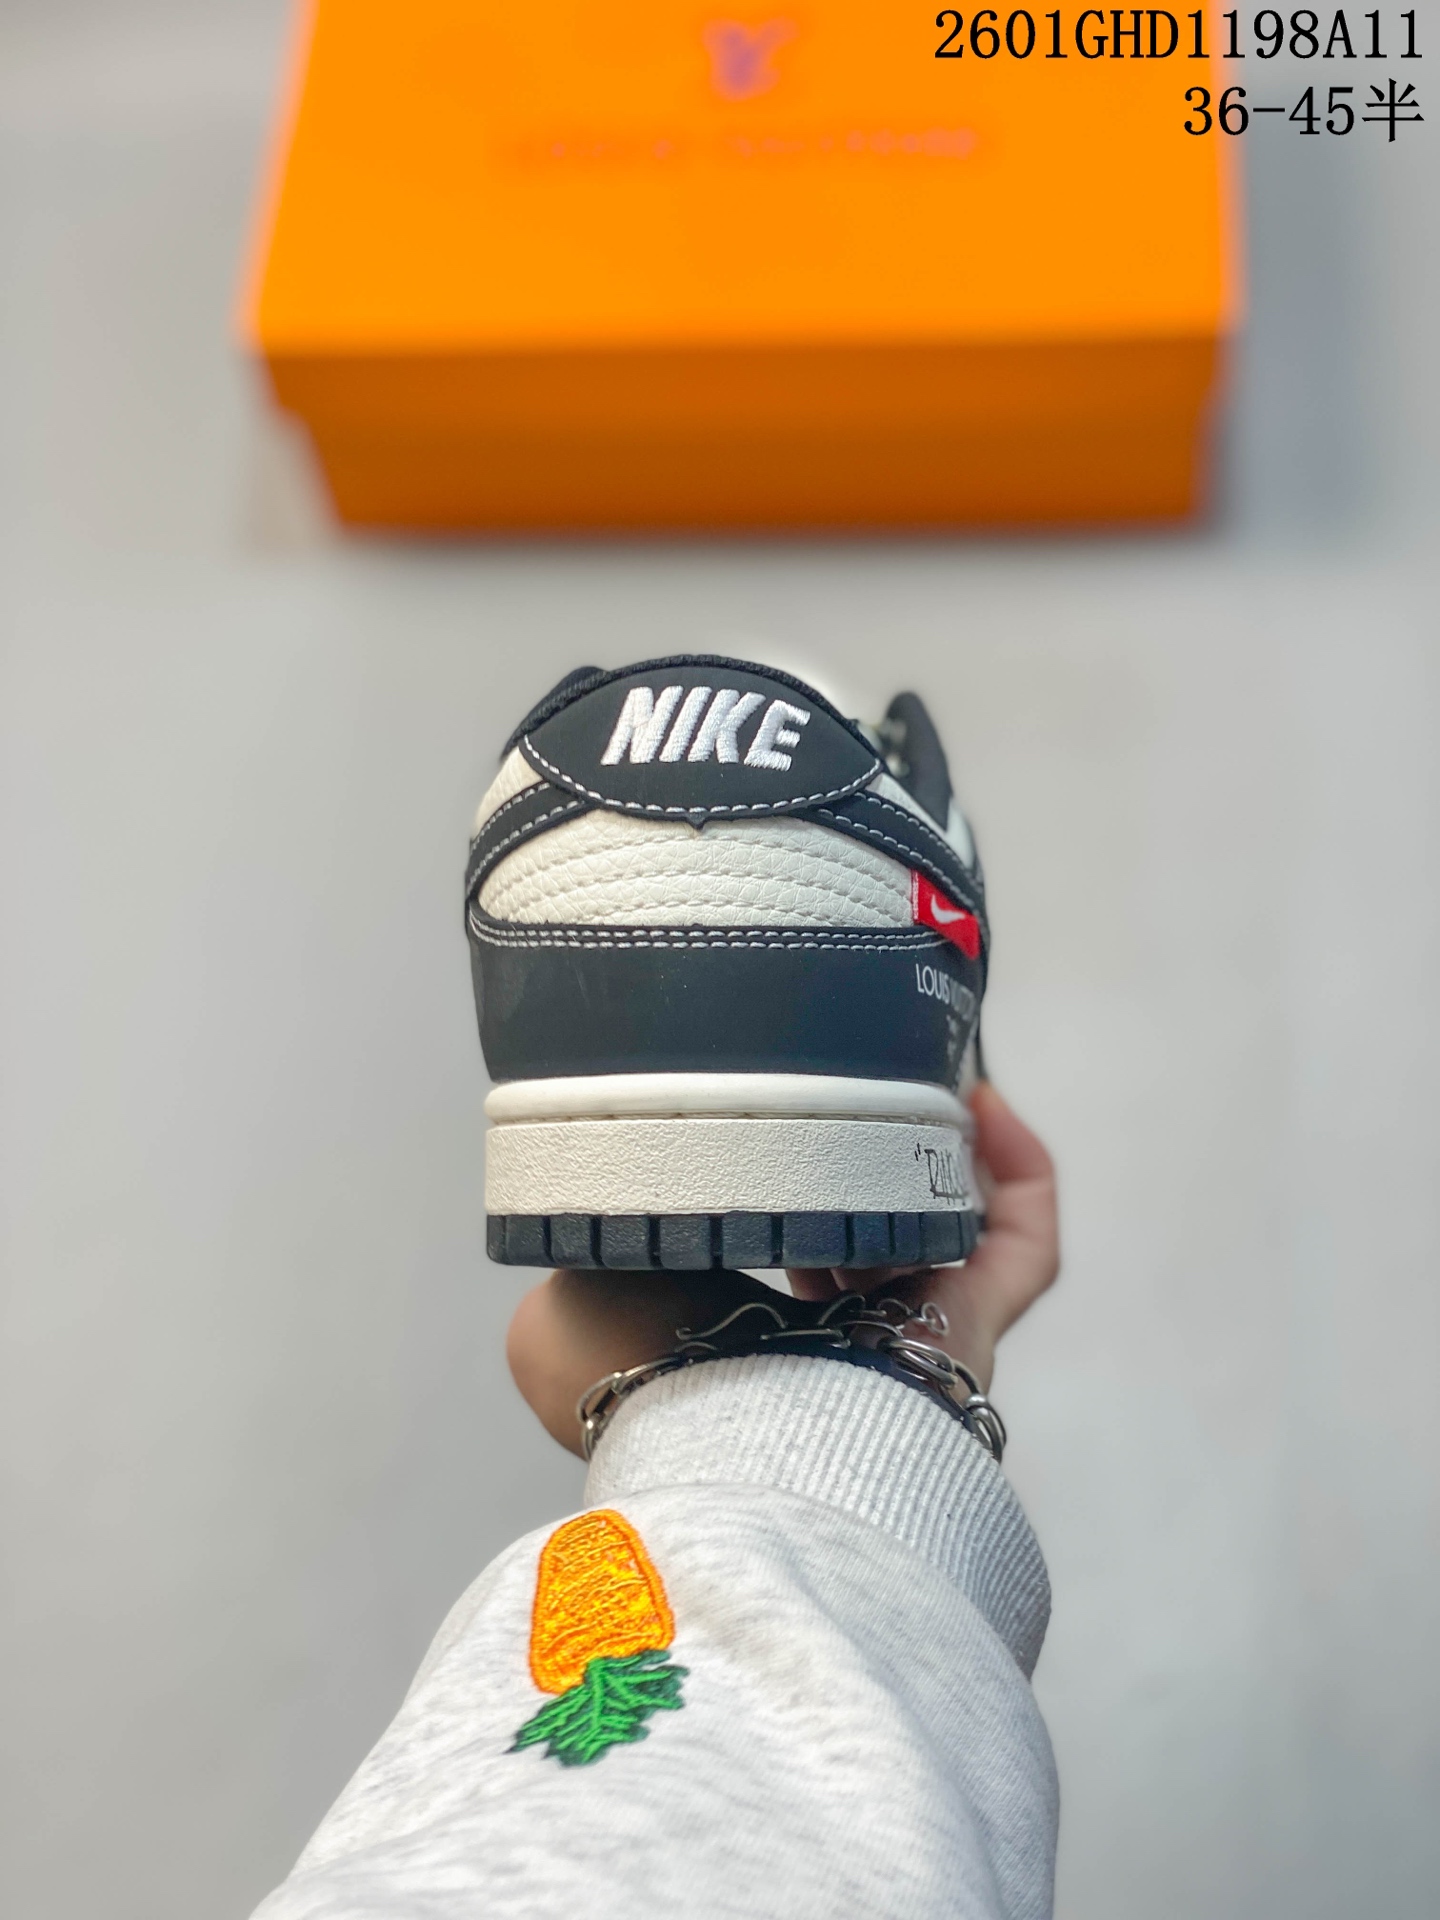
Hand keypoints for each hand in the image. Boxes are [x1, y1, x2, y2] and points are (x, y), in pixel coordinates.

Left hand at [507, 1081, 1058, 1456]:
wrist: (723, 1440)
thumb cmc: (644, 1388)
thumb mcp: (558, 1317)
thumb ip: (574, 1260)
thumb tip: (583, 1226)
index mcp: (740, 1347)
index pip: (774, 1264)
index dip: (776, 1193)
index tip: (758, 1131)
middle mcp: (838, 1348)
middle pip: (878, 1241)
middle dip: (867, 1166)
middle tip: (850, 1095)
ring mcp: (916, 1337)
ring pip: (953, 1234)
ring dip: (938, 1154)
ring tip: (912, 1079)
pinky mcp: (978, 1325)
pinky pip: (1025, 1242)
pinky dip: (1016, 1169)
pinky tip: (981, 1102)